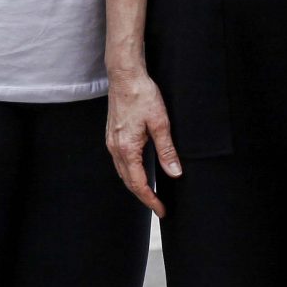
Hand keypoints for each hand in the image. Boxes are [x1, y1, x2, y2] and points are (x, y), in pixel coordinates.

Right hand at [106, 65, 177, 216]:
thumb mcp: (160, 123)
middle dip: (143, 196)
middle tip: (158, 207)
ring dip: (135, 185)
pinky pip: (119, 162)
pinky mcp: (112, 135)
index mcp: (127, 148)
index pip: (138, 183)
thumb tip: (174, 173)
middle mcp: (115, 148)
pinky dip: (130, 172)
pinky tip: (138, 171)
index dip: (150, 200)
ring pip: (122, 172)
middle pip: (128, 181)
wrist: (125, 76)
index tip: (161, 210)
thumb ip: (167, 150)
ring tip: (150, 193)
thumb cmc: (142, 95)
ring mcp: (111, 142)